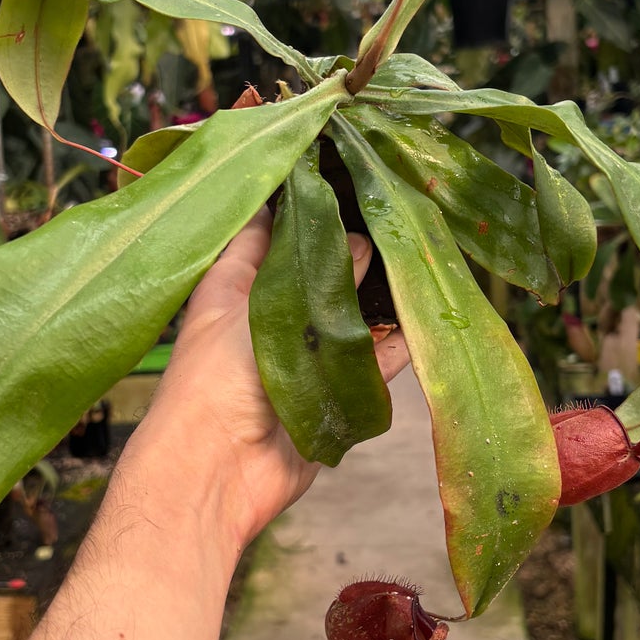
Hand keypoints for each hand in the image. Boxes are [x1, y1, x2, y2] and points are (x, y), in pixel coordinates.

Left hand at [122, 209, 409, 555]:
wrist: (215, 472)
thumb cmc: (215, 379)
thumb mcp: (263, 309)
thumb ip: (315, 274)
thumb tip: (360, 240)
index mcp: (233, 284)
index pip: (266, 227)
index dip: (297, 199)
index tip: (337, 167)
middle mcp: (268, 315)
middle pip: (316, 270)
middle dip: (351, 246)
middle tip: (394, 209)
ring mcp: (300, 357)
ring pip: (349, 316)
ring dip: (379, 296)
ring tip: (418, 256)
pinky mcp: (328, 394)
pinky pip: (370, 364)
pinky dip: (395, 346)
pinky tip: (424, 319)